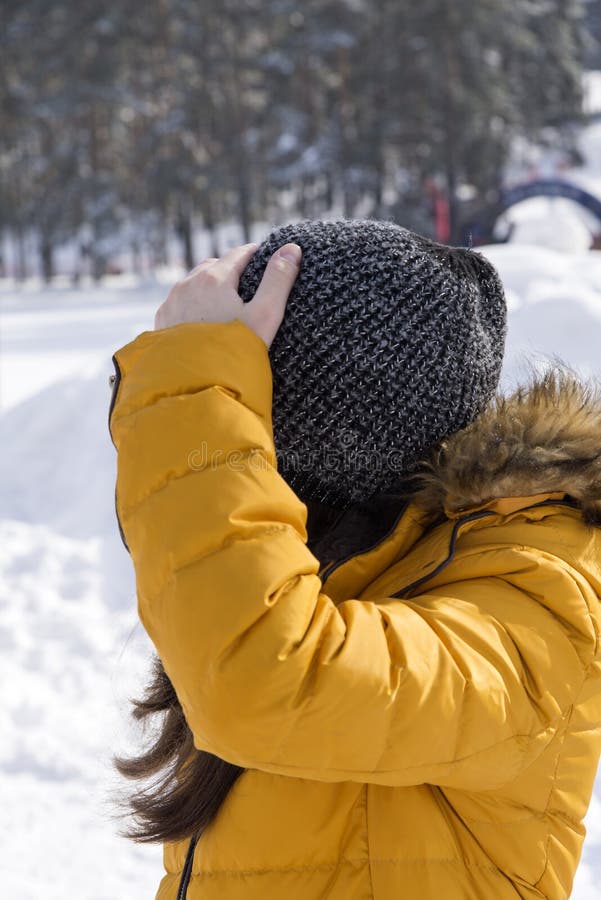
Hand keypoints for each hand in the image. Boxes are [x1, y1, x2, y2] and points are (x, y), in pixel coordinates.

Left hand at [153, 241, 301, 347]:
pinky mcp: (161, 324)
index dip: (256, 255)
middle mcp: (187, 285)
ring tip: (226, 304)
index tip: (267, 259)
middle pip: (214, 266)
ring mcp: (171, 304)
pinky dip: (194, 306)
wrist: (195, 390)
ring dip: (209, 287)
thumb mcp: (264, 316)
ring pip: (193, 285)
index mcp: (214, 278)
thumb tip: (293, 248)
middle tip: (249, 284)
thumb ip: (278, 281)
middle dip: (232, 270)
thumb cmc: (234, 353)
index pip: (239, 254)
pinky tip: (204, 323)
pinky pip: (180, 305)